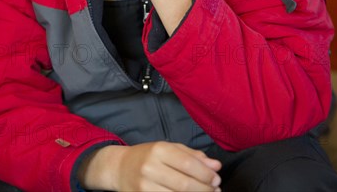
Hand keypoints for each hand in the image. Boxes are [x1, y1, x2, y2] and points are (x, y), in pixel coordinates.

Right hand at [78, 142, 221, 190]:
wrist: (120, 168)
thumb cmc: (149, 156)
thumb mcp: (169, 148)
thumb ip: (193, 156)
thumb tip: (216, 165)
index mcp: (159, 150)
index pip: (187, 163)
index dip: (205, 173)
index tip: (217, 178)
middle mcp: (150, 167)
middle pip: (183, 184)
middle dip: (204, 189)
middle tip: (216, 190)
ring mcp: (144, 186)